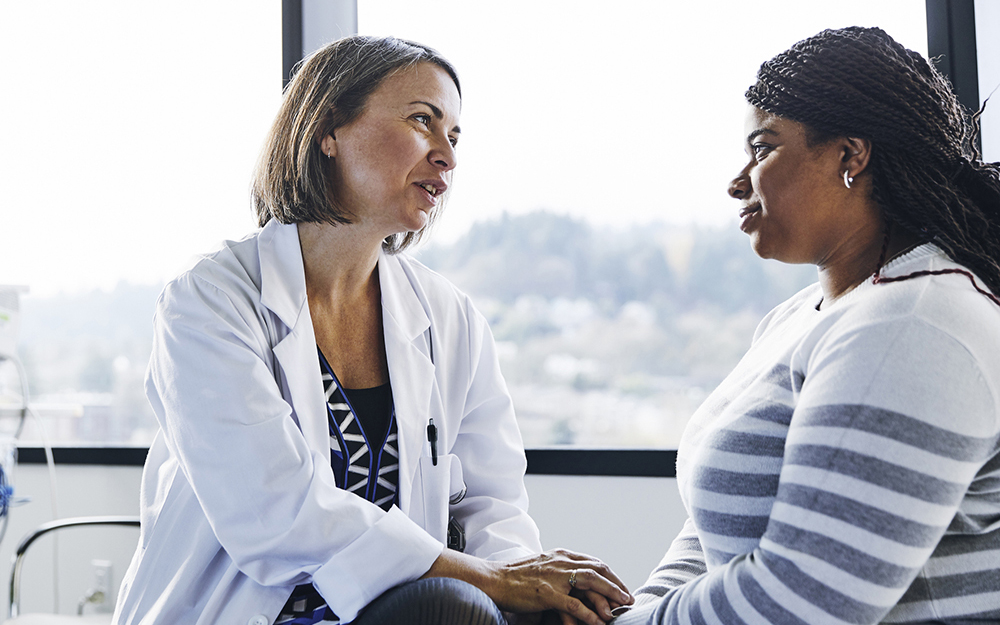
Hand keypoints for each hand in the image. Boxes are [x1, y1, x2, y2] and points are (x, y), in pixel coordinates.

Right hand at [488, 549, 632, 624]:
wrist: (493, 579)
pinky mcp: (546, 593)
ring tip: (620, 607)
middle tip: (628, 598)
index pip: (594, 562)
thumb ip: (561, 570)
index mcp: (561, 555)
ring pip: (590, 582)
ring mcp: (554, 577)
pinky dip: (588, 614)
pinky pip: (573, 605)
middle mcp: (561, 561)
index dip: (611, 575)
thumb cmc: (516, 576)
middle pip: (598, 569)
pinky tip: (597, 623)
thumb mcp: (543, 565)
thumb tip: (577, 580)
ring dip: (609, 595)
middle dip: (616, 584)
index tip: (621, 587)